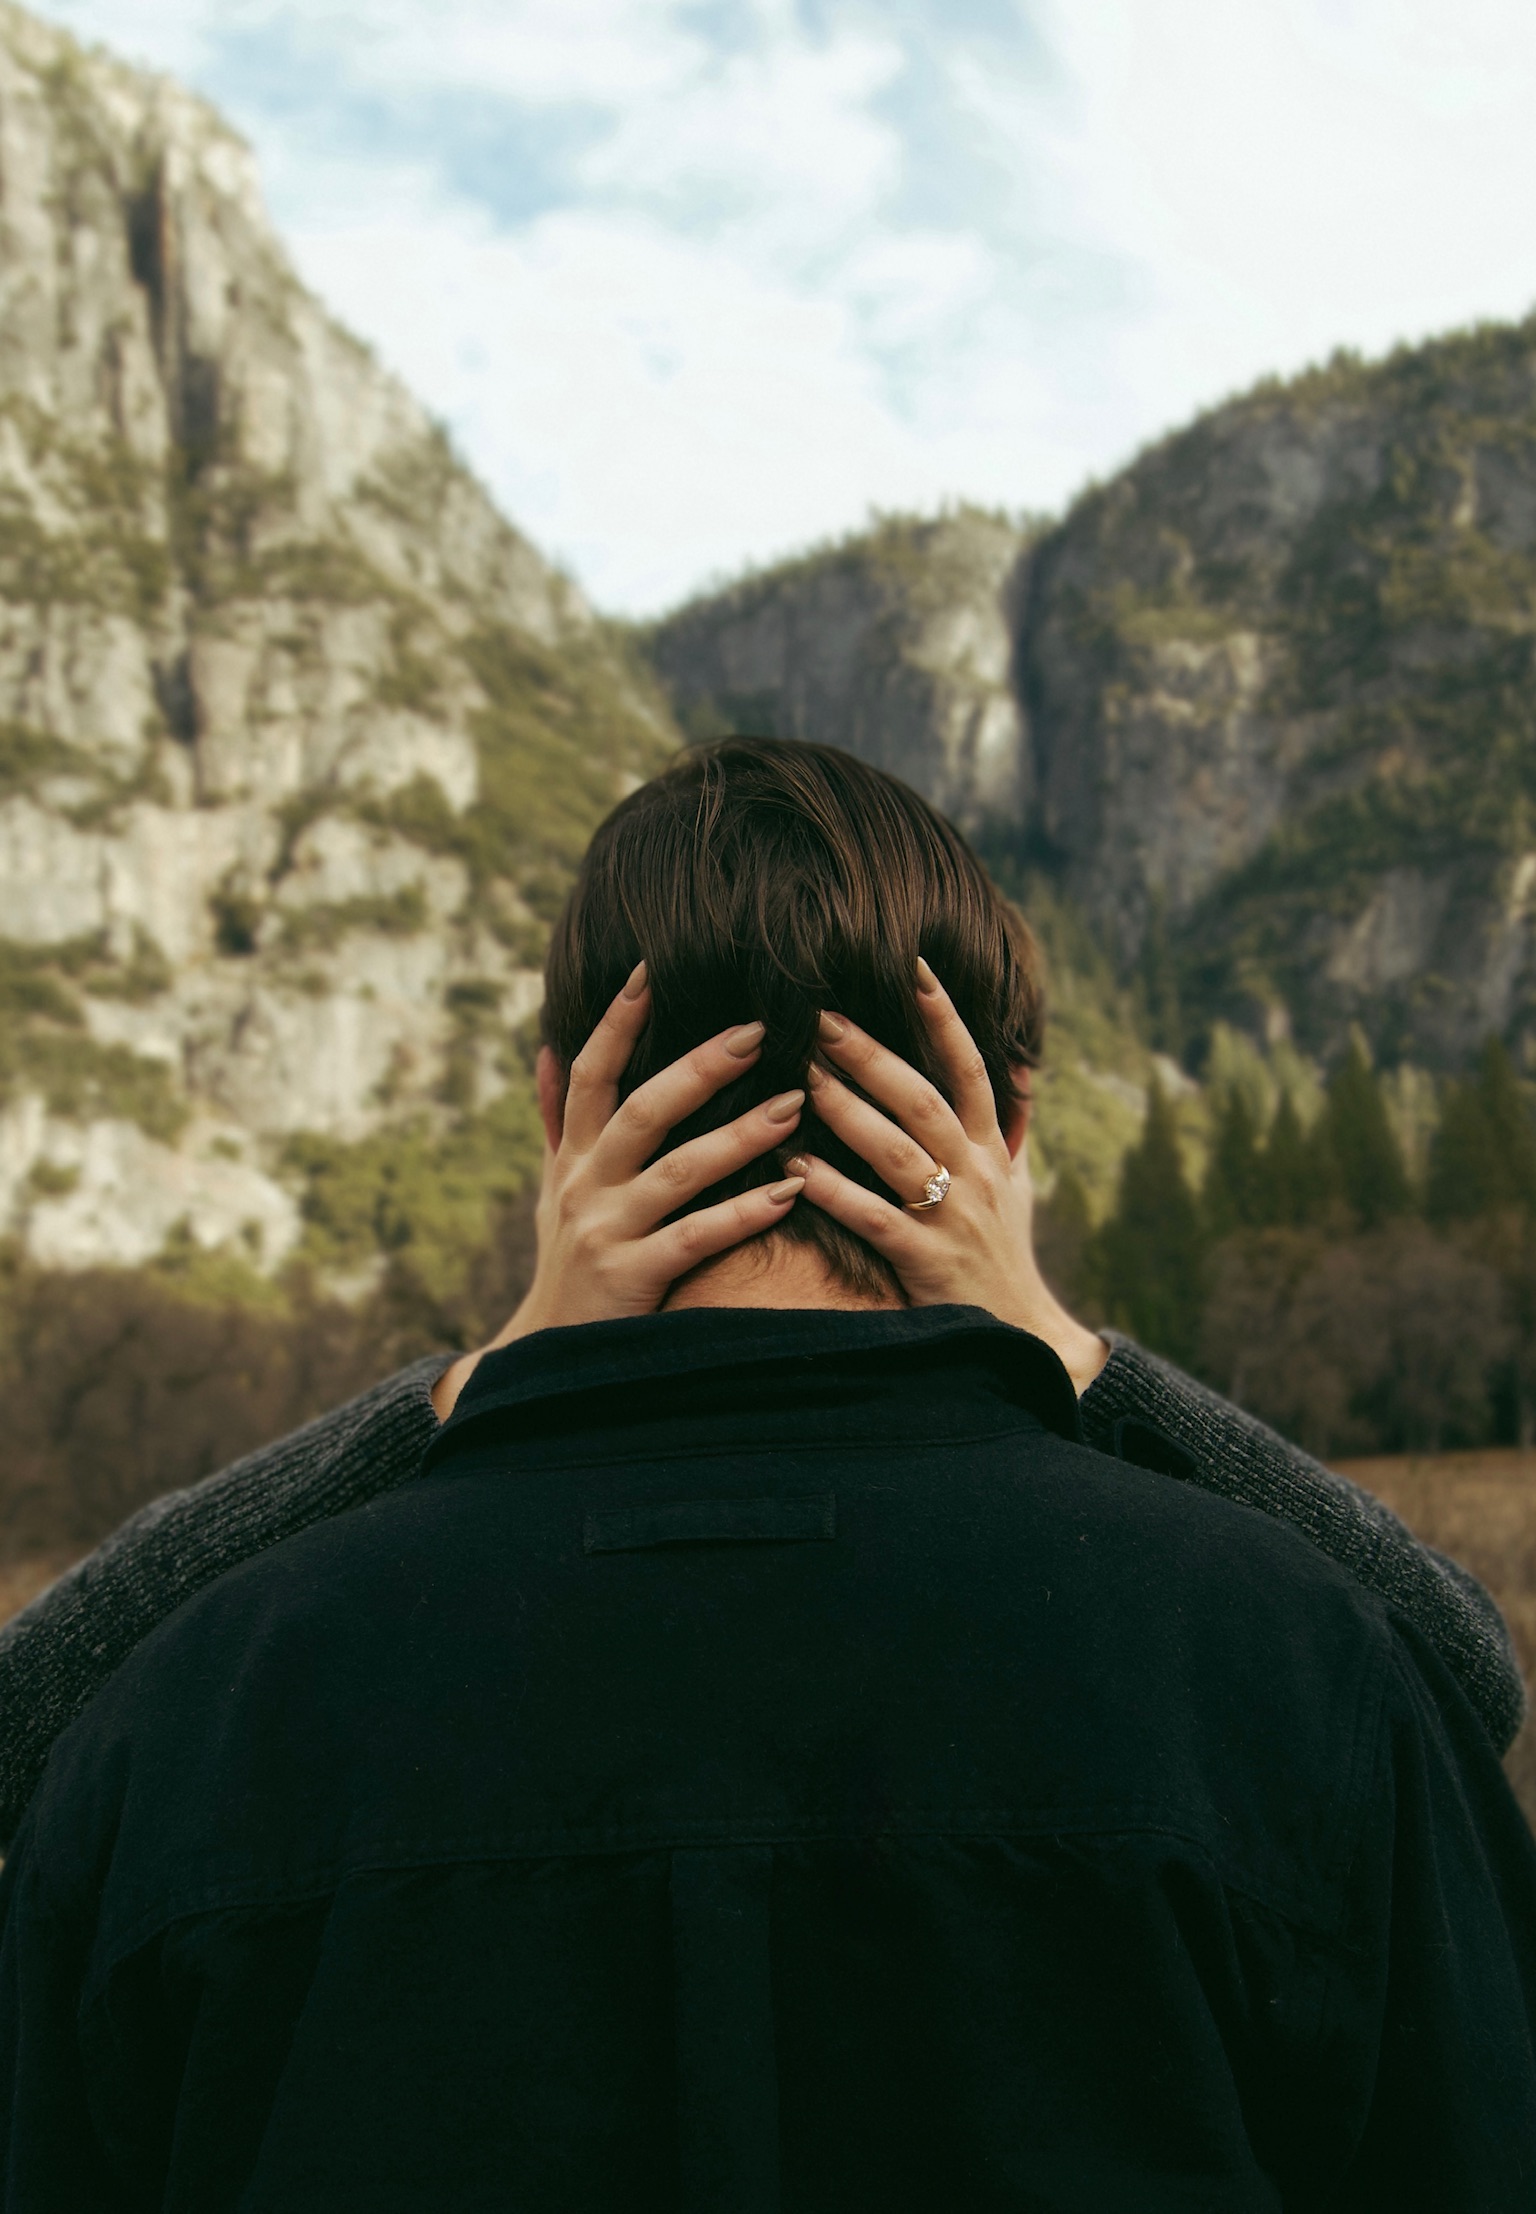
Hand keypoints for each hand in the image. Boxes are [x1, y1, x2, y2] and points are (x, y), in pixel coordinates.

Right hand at [432, 963, 805, 1416]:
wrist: (548, 1357)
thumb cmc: (567, 1263)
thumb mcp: (554, 1189)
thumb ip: (557, 1120)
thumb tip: (546, 1048)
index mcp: (575, 1157)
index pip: (591, 1073)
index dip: (616, 1021)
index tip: (650, 969)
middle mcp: (587, 1185)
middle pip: (643, 1109)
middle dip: (699, 1067)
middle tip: (757, 1030)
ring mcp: (608, 1231)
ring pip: (678, 1170)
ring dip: (739, 1135)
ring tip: (794, 1105)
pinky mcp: (634, 1276)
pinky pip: (696, 1238)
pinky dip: (744, 1214)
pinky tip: (790, 1193)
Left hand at [787, 960, 1108, 1393]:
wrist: (1021, 1338)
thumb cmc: (1003, 1253)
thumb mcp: (1018, 1182)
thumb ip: (1010, 1122)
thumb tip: (1019, 1060)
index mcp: (993, 1149)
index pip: (970, 1069)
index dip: (944, 1017)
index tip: (913, 966)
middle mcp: (977, 1174)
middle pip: (922, 1099)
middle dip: (872, 1056)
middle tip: (821, 1016)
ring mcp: (952, 1218)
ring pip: (897, 1151)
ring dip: (847, 1111)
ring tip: (800, 1076)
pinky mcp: (926, 1261)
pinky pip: (874, 1217)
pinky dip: (834, 1191)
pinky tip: (793, 1168)